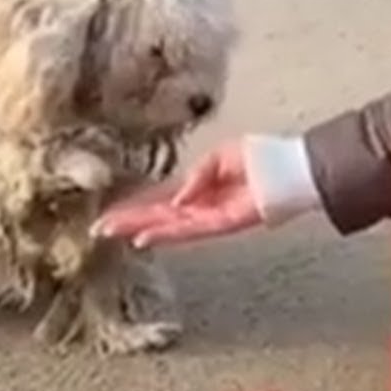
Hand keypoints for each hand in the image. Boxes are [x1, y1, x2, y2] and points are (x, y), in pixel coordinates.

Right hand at [91, 140, 262, 247]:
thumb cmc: (262, 158)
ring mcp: (211, 216)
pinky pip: (191, 229)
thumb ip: (198, 174)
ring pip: (169, 226)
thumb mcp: (221, 155)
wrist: (290, 169)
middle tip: (99, 228)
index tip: (111, 211)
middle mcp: (201, 204)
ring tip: (113, 233)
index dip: (135, 205)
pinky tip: (146, 236)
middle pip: (158, 215)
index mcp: (199, 186)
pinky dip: (168, 233)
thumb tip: (177, 198)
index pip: (160, 198)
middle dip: (129, 220)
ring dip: (140, 229)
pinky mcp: (223, 223)